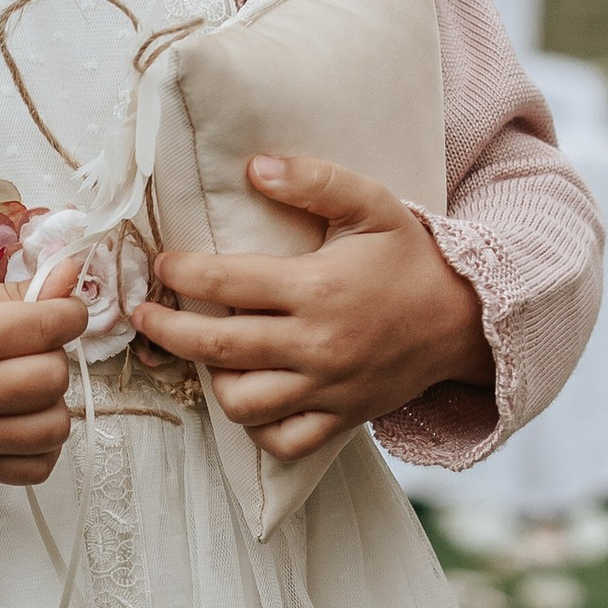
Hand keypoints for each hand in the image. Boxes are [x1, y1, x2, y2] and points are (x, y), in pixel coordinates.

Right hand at [0, 271, 87, 487]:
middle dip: (53, 357)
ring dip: (51, 404)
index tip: (62, 312)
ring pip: (53, 428)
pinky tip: (23, 423)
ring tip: (26, 390)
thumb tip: (71, 277)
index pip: (44, 326)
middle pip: (51, 378)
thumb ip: (14, 294)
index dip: (68, 314)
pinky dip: (42, 446)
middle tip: (31, 351)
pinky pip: (35, 468)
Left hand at [131, 155, 488, 461]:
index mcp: (317, 288)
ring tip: (206, 355)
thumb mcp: (371, 204)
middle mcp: (317, 344)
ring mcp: (327, 388)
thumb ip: (314, 181)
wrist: (463, 319)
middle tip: (144, 316)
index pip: (226, 284)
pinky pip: (282, 441)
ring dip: (212, 380)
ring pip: (242, 404)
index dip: (181, 274)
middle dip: (167, 332)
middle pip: (218, 349)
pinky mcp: (339, 419)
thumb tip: (255, 166)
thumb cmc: (408, 258)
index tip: (163, 265)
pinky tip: (248, 396)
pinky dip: (256, 427)